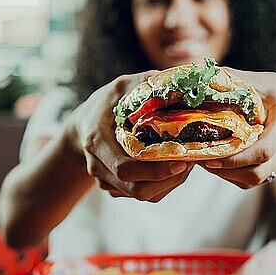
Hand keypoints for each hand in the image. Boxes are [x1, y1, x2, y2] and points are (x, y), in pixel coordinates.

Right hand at [68, 72, 194, 201]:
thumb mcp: (122, 86)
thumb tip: (179, 79)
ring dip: (170, 183)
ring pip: (144, 195)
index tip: (181, 161)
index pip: (125, 168)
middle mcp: (98, 166)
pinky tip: (174, 166)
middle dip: (168, 180)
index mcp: (97, 141)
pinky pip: (144, 194)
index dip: (155, 170)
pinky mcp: (115, 188)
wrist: (85, 125)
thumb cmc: (107, 103)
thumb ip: (147, 82)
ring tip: (187, 163)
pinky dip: (163, 184)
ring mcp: (106, 180)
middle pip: (137, 189)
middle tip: (190, 162)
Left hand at [202, 69, 275, 187]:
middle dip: (227, 170)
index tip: (211, 158)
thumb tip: (200, 81)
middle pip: (258, 171)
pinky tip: (220, 162)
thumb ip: (230, 80)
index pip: (264, 150)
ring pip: (255, 179)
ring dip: (228, 175)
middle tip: (202, 161)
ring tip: (206, 161)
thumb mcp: (256, 81)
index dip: (237, 159)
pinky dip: (235, 175)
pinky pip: (256, 179)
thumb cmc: (273, 90)